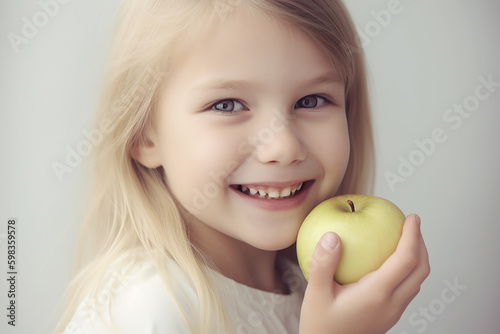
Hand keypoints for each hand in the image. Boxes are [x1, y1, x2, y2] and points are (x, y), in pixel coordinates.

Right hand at [299, 214, 429, 333]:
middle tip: (411, 225)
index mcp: (377, 295)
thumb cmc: (321, 327)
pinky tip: (388, 263)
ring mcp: (392, 312)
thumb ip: (323, 264)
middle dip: (421, 244)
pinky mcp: (388, 316)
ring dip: (416, 258)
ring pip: (416, 281)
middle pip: (421, 270)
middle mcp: (391, 304)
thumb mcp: (315, 294)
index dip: (413, 236)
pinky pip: (406, 289)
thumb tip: (332, 236)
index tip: (411, 218)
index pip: (406, 260)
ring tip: (403, 240)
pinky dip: (407, 270)